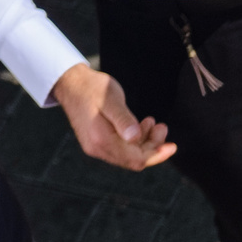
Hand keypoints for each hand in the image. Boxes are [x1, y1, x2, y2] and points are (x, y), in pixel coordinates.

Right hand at [51, 64, 173, 170]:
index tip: (172, 146)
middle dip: (152, 146)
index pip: (135, 159)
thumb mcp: (111, 99)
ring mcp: (96, 146)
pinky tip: (142, 124)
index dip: (156, 155)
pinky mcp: (97, 141)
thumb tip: (135, 137)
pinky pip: (122, 147)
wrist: (69, 82)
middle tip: (162, 127)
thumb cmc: (90, 87)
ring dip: (145, 140)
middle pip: (134, 159)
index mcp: (101, 140)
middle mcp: (97, 148)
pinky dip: (135, 138)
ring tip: (153, 122)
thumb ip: (124, 120)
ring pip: (129, 154)